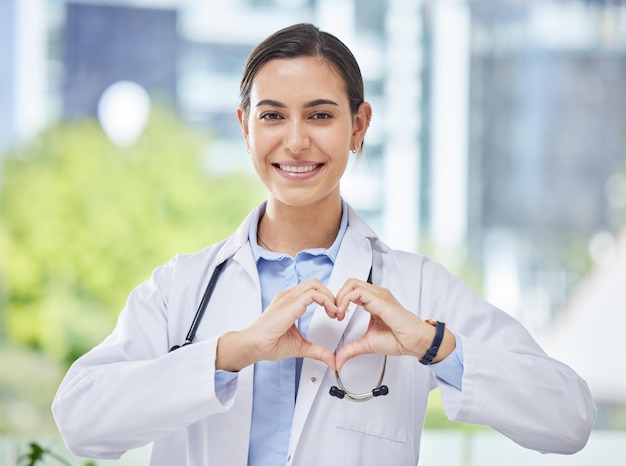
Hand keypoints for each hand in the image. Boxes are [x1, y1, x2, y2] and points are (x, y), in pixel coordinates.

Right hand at [216, 278, 337, 371]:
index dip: (326, 300)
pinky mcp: (291, 303)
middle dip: (330, 295)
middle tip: (337, 312)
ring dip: (330, 297)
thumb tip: (331, 360)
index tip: (333, 314)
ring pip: (316, 285)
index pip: (312, 291)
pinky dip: (326, 301)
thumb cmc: (268, 344)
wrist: (254, 346)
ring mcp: (288, 298)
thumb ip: (317, 351)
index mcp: (289, 302)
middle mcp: (288, 296)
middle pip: (315, 284)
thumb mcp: (300, 346)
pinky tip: (330, 312)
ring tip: (335, 312)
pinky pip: (314, 294)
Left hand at [331, 278, 454, 369]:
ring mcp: (378, 295)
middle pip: (349, 283)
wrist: (414, 342)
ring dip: (339, 297)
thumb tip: (337, 361)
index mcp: (373, 301)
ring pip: (351, 283)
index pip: (351, 291)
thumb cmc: (398, 340)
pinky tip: (343, 313)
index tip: (335, 316)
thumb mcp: (367, 344)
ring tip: (338, 314)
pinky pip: (356, 292)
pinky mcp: (380, 299)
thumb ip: (350, 350)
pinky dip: (345, 300)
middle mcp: (376, 295)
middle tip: (334, 313)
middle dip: (336, 297)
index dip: (339, 301)